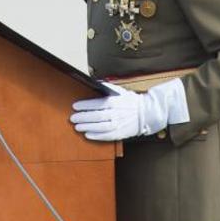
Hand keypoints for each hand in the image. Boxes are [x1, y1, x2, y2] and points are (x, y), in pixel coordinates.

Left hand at [70, 78, 188, 141]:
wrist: (146, 113)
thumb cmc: (132, 101)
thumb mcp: (120, 91)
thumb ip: (107, 88)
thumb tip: (95, 83)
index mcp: (115, 101)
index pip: (96, 103)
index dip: (85, 105)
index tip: (75, 106)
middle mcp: (116, 113)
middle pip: (96, 116)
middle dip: (83, 117)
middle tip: (73, 118)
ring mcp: (118, 124)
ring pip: (100, 127)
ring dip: (87, 127)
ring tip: (77, 127)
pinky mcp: (120, 133)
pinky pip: (107, 136)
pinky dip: (96, 136)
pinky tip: (88, 135)